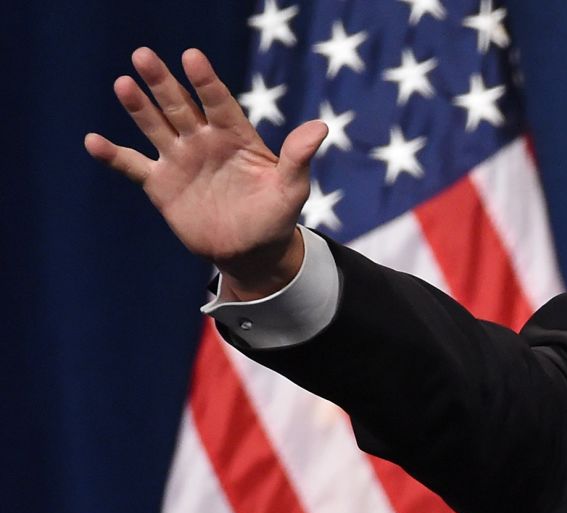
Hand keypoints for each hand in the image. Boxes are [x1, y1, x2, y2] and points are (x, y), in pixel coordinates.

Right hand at [85, 47, 327, 298]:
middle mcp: (204, 141)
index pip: (219, 103)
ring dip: (139, 107)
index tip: (192, 57)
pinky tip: (93, 141)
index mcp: (235, 136)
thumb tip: (321, 127)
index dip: (206, 81)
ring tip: (123, 84)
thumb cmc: (275, 216)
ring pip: (155, 127)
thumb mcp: (291, 188)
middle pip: (180, 106)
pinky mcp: (161, 184)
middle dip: (163, 82)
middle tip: (143, 55)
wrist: (252, 251)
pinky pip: (133, 166)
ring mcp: (180, 160)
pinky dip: (113, 156)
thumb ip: (298, 158)